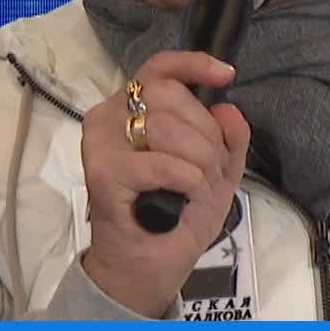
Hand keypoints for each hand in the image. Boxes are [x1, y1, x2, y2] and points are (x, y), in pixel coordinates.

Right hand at [77, 50, 249, 317]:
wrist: (149, 266)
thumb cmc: (177, 214)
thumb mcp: (216, 171)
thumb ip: (229, 138)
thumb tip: (228, 108)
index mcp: (134, 109)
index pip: (160, 67)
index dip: (194, 64)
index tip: (226, 76)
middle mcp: (109, 117)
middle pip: (170, 96)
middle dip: (205, 134)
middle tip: (209, 169)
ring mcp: (101, 143)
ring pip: (166, 127)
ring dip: (199, 161)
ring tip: (196, 188)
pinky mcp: (103, 172)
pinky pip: (163, 163)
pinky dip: (186, 181)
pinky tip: (182, 197)